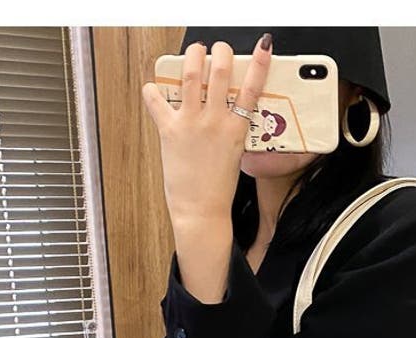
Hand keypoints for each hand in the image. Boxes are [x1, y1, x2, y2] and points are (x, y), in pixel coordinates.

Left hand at [141, 35, 272, 223]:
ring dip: (192, 56)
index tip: (263, 47)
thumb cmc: (218, 189)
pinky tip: (153, 88)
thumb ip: (230, 129)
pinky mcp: (169, 130)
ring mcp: (191, 123)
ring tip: (193, 52)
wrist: (201, 211)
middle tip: (219, 49)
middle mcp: (215, 121)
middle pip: (219, 71)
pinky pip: (156, 101)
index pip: (253, 88)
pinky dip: (152, 91)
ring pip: (191, 74)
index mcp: (236, 129)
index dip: (260, 63)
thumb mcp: (234, 155)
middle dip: (220, 52)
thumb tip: (223, 111)